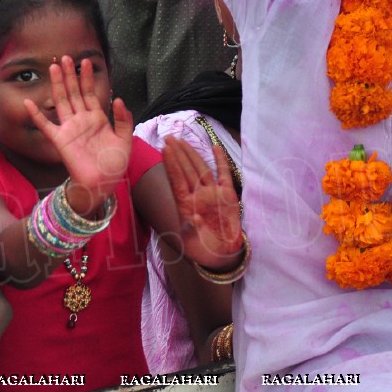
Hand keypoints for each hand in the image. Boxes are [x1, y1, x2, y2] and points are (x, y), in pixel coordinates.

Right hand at [25, 56, 132, 213]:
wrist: (103, 183)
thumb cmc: (114, 164)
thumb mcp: (125, 139)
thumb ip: (123, 119)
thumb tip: (117, 99)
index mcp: (97, 118)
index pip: (90, 93)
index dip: (87, 78)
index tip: (86, 61)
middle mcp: (82, 120)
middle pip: (74, 92)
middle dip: (71, 75)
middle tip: (66, 57)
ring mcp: (70, 128)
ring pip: (62, 101)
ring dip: (58, 85)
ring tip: (54, 68)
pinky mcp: (60, 140)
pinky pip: (45, 125)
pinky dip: (36, 114)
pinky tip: (29, 103)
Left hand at [163, 138, 242, 269]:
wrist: (222, 254)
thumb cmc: (203, 249)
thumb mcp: (192, 243)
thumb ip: (191, 231)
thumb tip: (192, 218)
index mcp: (186, 205)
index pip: (177, 180)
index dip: (171, 164)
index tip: (164, 149)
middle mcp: (198, 195)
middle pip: (186, 170)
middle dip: (177, 153)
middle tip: (168, 136)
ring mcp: (212, 193)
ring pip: (201, 168)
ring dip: (192, 154)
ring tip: (182, 139)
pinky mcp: (227, 195)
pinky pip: (223, 174)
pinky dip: (220, 161)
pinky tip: (215, 147)